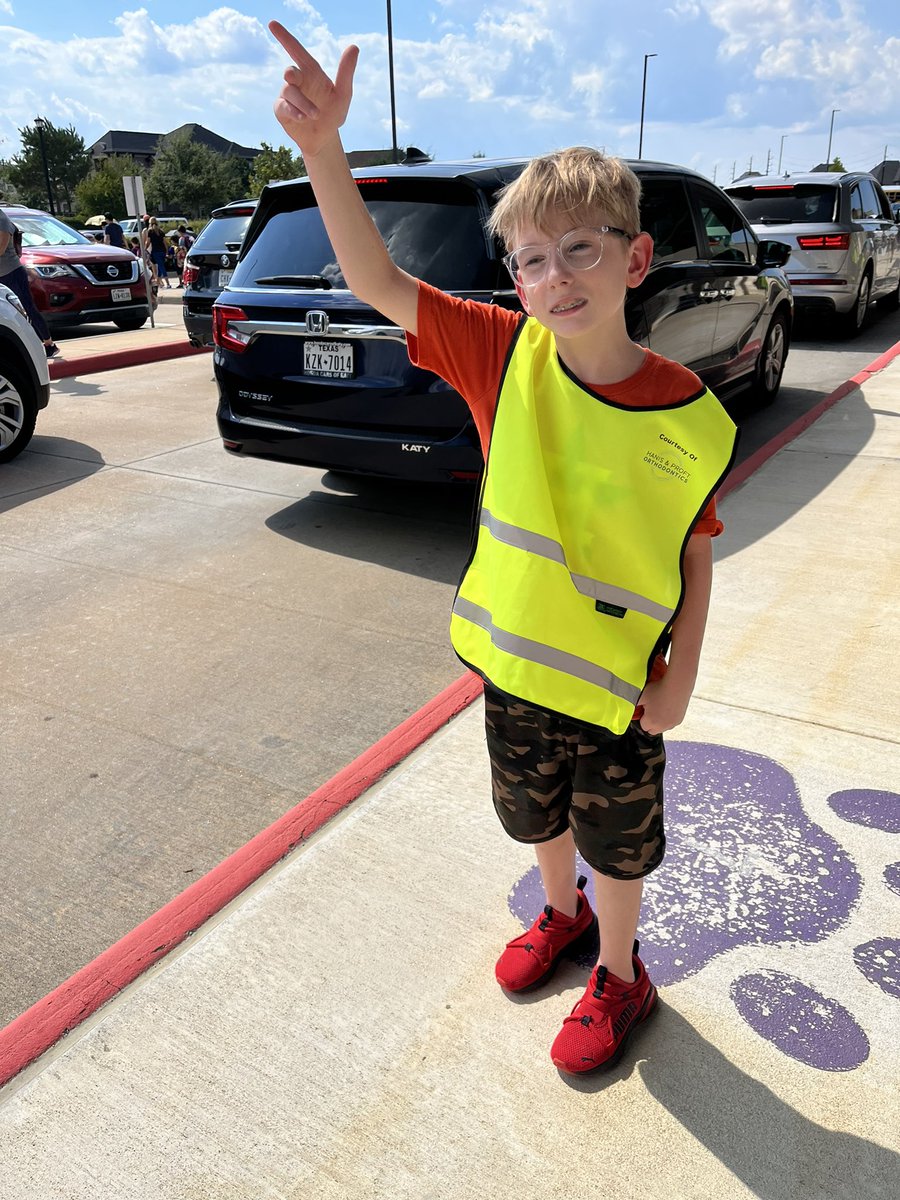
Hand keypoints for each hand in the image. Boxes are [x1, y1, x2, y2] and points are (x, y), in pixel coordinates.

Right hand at [269, 21, 358, 158]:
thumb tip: (354, 47)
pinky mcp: (282, 110)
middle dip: (291, 74)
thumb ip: (346, 72)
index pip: (296, 51)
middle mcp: (298, 81)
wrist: (324, 139)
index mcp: (311, 72)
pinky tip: (302, 118)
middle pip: (290, 71)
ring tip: (316, 115)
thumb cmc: (333, 114)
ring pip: (290, 92)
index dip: (285, 37)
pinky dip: (294, 111)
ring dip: (303, 104)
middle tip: (291, 76)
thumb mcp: (343, 94)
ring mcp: (288, 95)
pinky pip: (284, 106)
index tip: (272, 24)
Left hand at [635, 674, 691, 734]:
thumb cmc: (659, 689)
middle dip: (650, 723)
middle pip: (652, 730)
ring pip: (662, 728)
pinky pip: (671, 723)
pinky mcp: (679, 720)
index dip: (642, 718)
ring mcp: (672, 724)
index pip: (643, 726)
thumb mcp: (641, 695)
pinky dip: (669, 719)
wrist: (677, 685)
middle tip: (651, 710)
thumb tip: (628, 706)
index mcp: (651, 722)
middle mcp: (662, 726)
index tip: (644, 710)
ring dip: (660, 722)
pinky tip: (668, 707)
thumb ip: (633, 704)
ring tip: (660, 708)